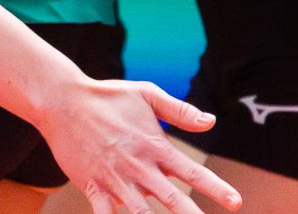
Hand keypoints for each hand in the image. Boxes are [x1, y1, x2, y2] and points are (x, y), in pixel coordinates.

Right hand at [35, 75, 239, 213]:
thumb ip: (179, 110)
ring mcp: (115, 179)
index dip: (215, 189)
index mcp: (155, 146)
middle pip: (172, 200)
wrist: (61, 101)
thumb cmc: (106, 96)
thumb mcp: (145, 94)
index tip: (236, 203)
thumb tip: (211, 122)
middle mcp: (138, 167)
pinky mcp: (93, 186)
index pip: (192, 172)